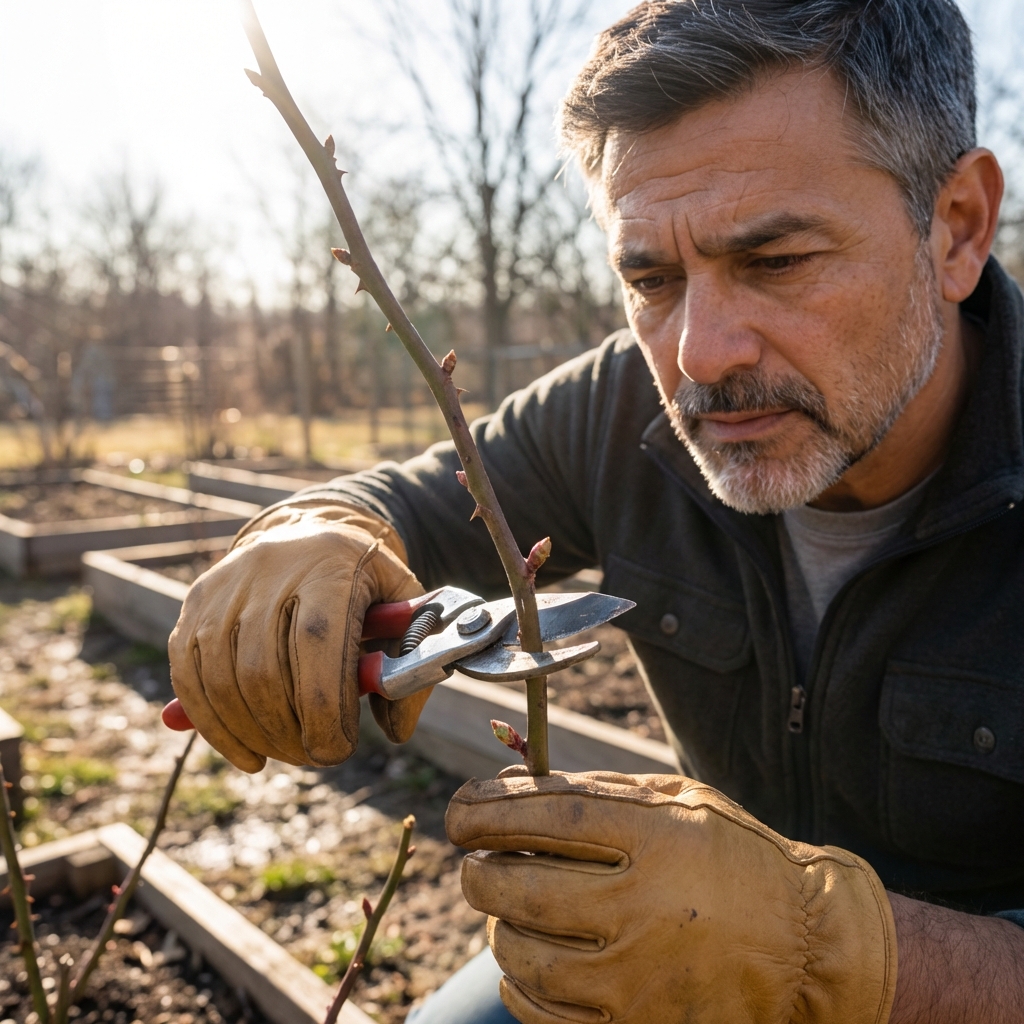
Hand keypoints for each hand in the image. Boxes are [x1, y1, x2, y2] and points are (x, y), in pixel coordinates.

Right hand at [169, 499, 431, 771]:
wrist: (313, 530)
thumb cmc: (366, 582)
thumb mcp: (405, 605)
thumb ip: (411, 662)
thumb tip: (396, 730)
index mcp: (331, 567)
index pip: (316, 641)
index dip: (323, 707)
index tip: (338, 749)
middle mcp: (271, 569)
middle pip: (264, 669)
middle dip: (288, 731)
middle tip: (314, 756)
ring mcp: (226, 585)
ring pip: (222, 679)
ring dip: (253, 734)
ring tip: (286, 752)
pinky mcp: (196, 603)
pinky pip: (189, 675)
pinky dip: (213, 725)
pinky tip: (246, 752)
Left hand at [447, 767, 896, 1023]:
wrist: (808, 950)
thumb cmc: (735, 859)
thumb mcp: (680, 802)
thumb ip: (597, 792)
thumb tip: (510, 786)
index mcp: (657, 839)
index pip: (545, 817)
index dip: (486, 811)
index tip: (459, 811)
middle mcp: (643, 909)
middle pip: (517, 887)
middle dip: (477, 871)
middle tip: (475, 863)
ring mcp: (638, 981)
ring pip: (519, 953)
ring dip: (496, 926)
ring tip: (508, 908)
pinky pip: (541, 1013)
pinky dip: (519, 982)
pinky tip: (528, 957)